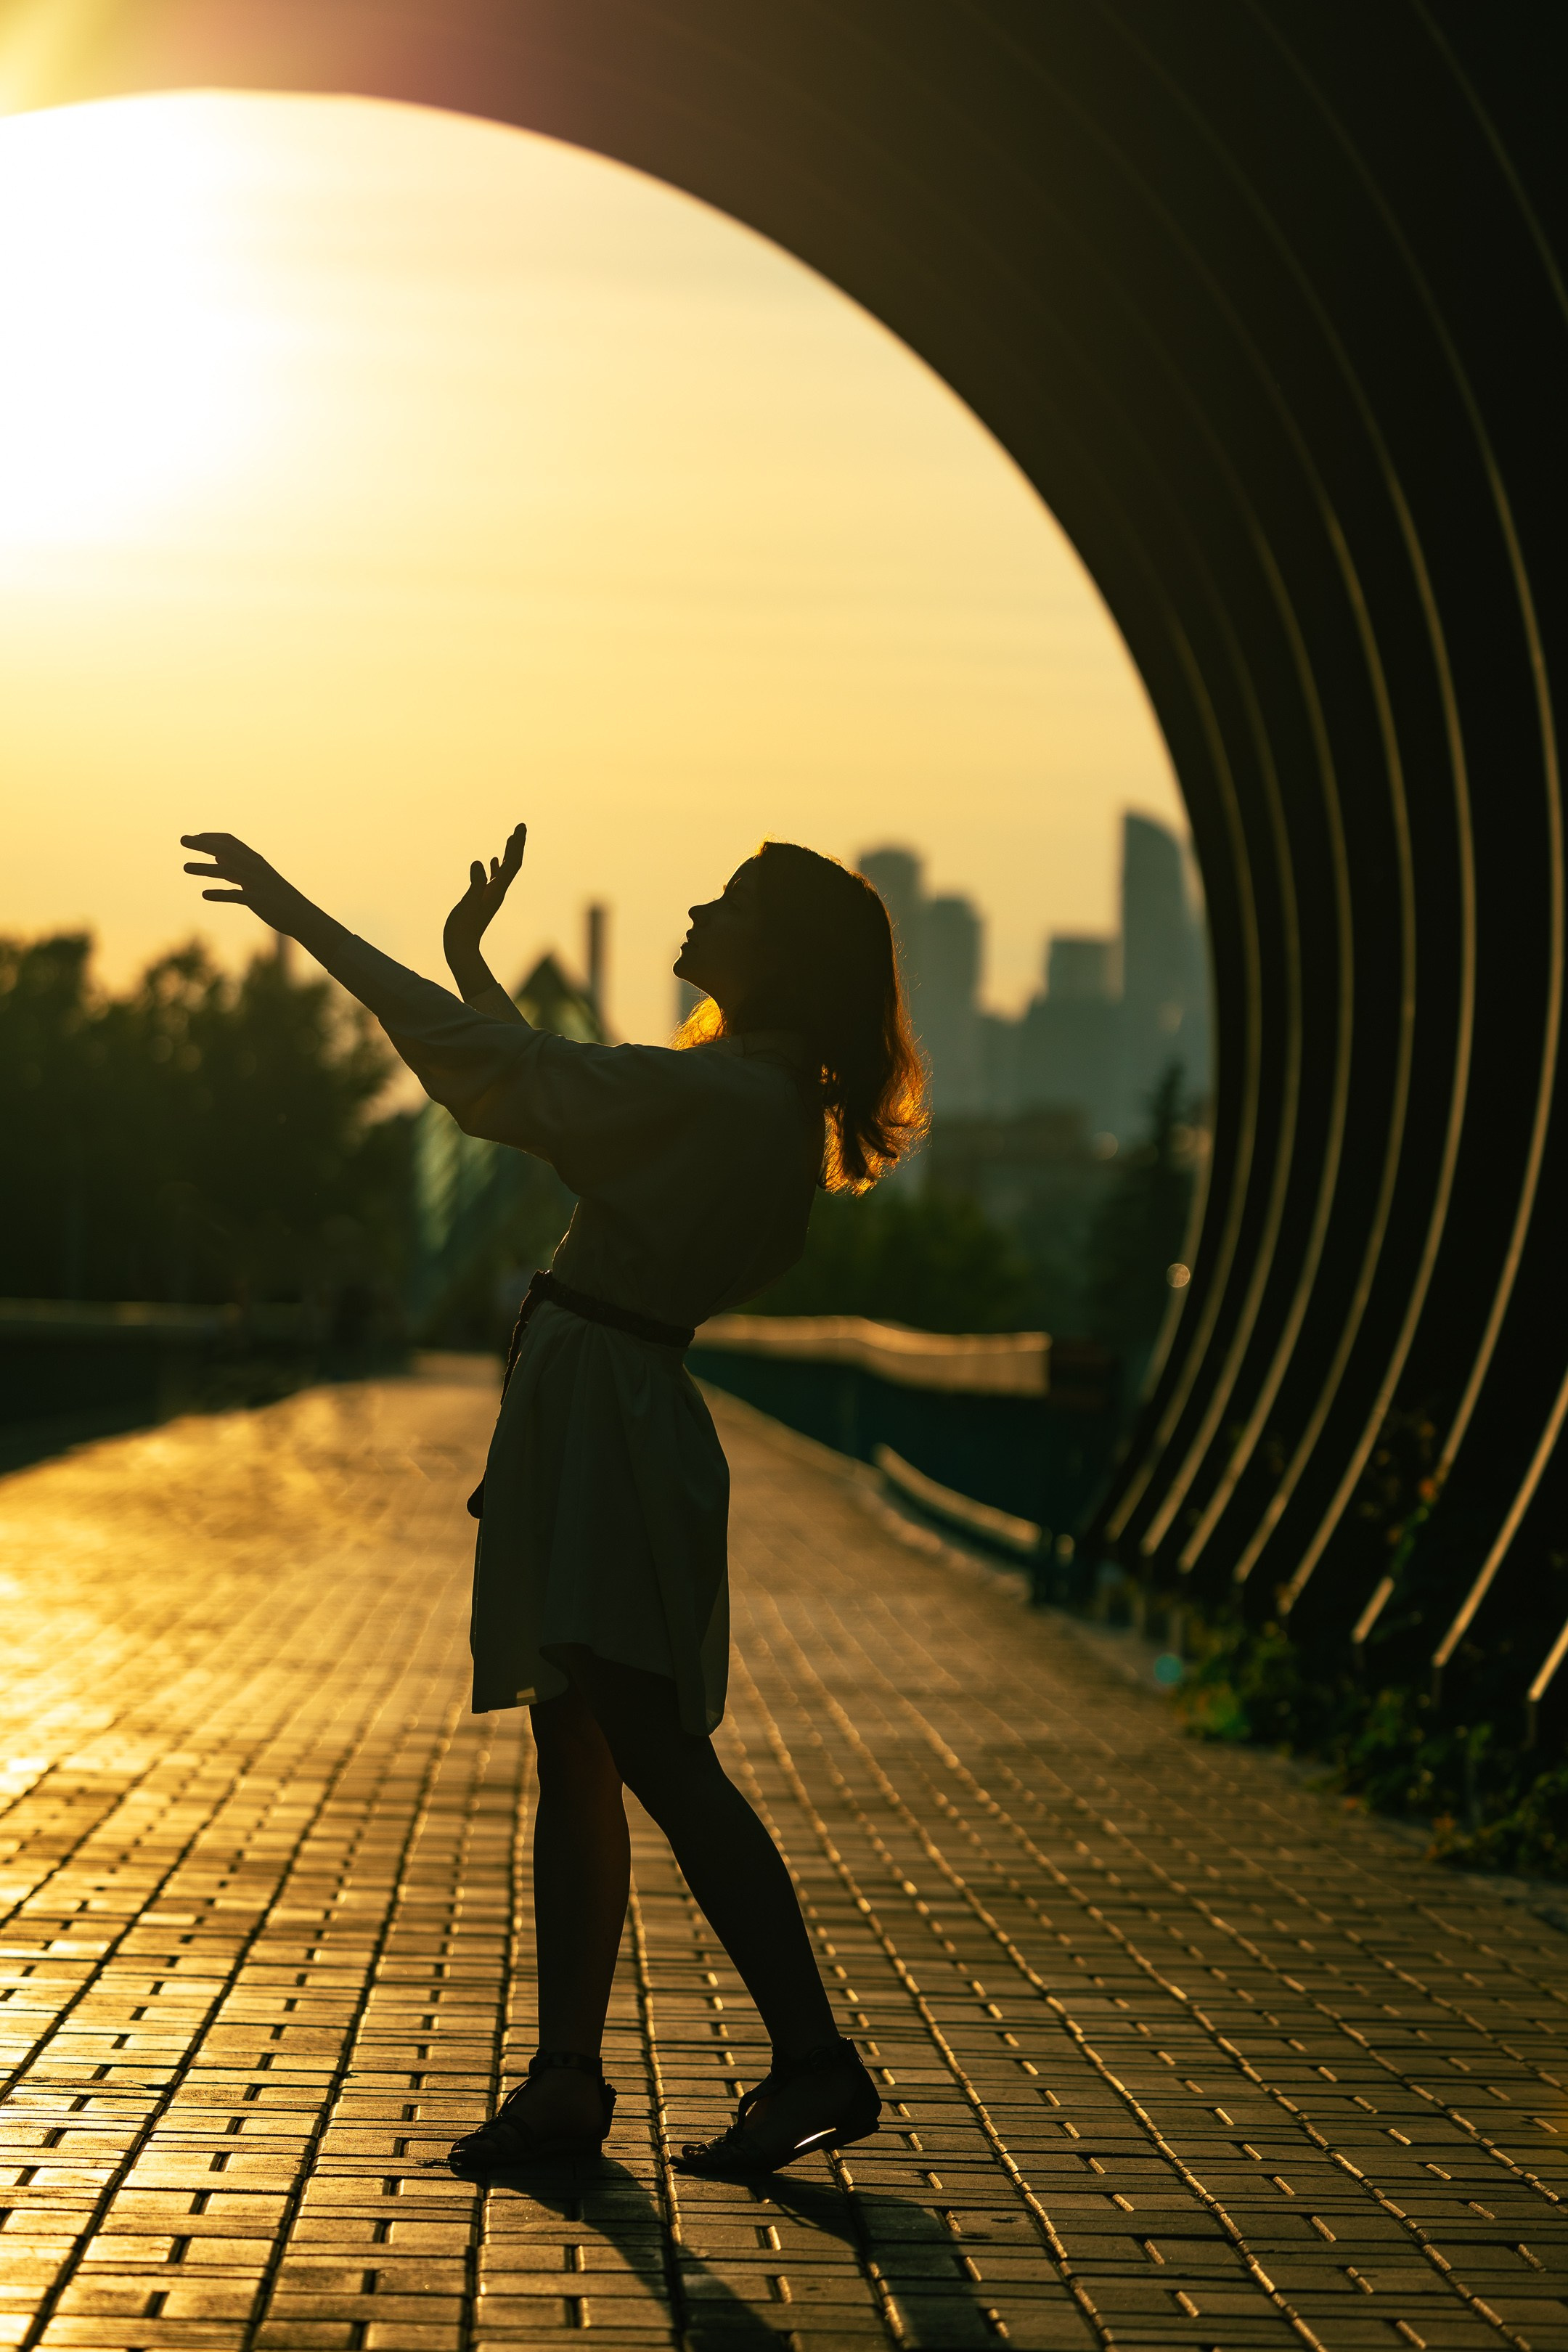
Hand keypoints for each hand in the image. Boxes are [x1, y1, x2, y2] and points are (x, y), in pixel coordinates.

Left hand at [180, 833, 301, 930]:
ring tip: (185, 867)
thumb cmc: (277, 897)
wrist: (302, 916)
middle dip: (203, 844)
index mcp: (255, 861)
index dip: (210, 837)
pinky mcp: (258, 901)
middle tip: (182, 840)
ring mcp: (257, 884)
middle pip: (226, 850)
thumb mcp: (256, 877)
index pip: (229, 842)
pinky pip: (237, 895)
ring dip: (205, 868)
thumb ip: (236, 866)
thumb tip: (217, 856)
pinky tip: (204, 894)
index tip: (193, 838)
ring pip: (228, 870)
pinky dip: (220, 893)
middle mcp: (255, 868)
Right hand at [443, 823, 525, 969]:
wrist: (461, 949)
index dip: (517, 845)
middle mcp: (498, 892)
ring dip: (509, 853)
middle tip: (520, 827)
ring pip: (505, 870)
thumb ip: (475, 883)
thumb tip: (479, 863)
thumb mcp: (468, 903)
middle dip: (517, 845)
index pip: (513, 863)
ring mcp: (491, 896)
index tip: (520, 828)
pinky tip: (492, 861)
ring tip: (511, 839)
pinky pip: (493, 879)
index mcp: (497, 890)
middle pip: (513, 864)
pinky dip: (496, 867)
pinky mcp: (483, 900)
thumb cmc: (462, 928)